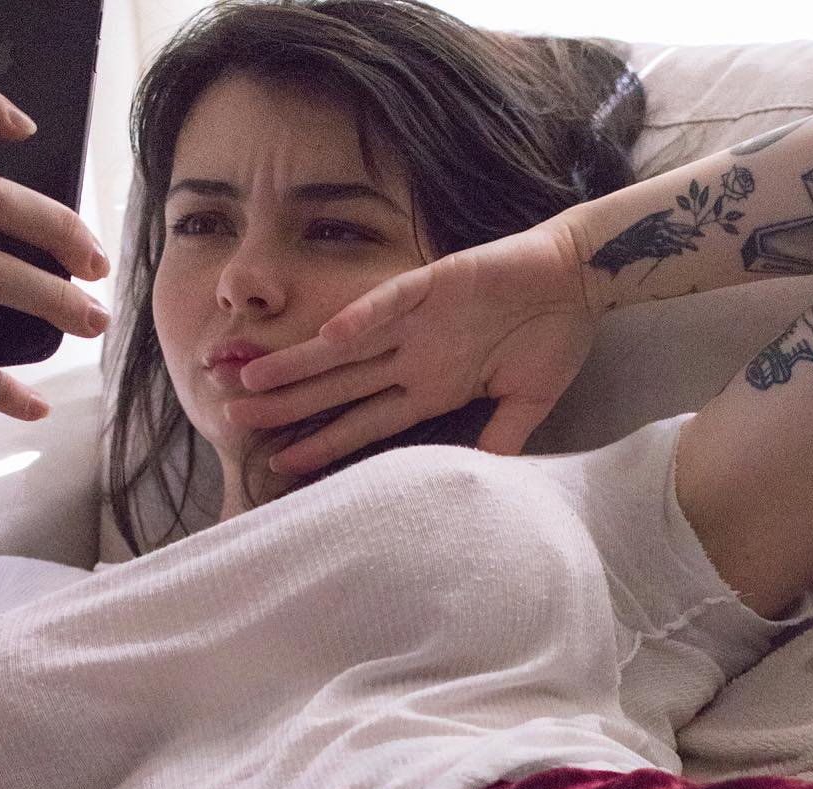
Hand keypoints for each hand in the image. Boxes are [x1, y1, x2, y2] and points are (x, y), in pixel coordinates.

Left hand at [226, 216, 601, 475]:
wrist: (581, 279)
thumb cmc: (553, 338)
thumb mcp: (526, 405)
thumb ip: (499, 442)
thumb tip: (477, 486)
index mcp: (430, 386)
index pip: (364, 421)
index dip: (322, 441)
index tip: (280, 464)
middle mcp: (413, 357)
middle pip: (338, 386)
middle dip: (287, 404)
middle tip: (232, 420)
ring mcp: (419, 321)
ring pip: (346, 346)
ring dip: (301, 363)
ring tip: (252, 381)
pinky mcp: (435, 283)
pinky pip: (392, 301)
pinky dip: (364, 317)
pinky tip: (330, 336)